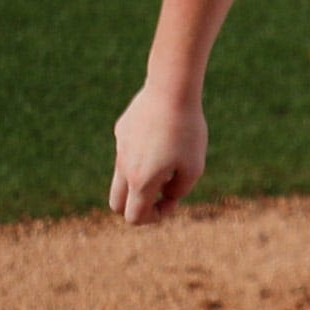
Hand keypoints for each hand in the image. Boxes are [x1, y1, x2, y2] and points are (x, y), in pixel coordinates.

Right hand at [109, 83, 207, 224]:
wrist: (171, 91)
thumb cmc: (187, 132)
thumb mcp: (194, 169)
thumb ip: (178, 191)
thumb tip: (166, 196)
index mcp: (140, 181)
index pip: (133, 217)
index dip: (154, 217)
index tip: (173, 199)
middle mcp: (123, 166)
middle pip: (116, 204)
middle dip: (138, 206)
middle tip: (163, 191)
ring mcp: (120, 146)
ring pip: (121, 177)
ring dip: (141, 181)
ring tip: (167, 162)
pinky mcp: (122, 130)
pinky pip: (128, 152)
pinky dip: (143, 156)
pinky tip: (163, 135)